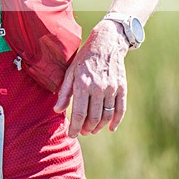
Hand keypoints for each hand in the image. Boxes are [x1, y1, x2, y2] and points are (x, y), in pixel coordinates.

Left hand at [54, 19, 128, 136]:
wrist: (106, 43)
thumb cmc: (84, 59)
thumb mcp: (70, 72)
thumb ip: (64, 92)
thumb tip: (57, 110)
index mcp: (83, 84)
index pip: (79, 113)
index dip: (74, 127)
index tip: (71, 134)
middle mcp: (98, 88)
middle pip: (93, 117)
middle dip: (86, 129)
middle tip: (82, 132)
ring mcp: (111, 88)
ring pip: (106, 115)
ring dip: (99, 126)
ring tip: (92, 130)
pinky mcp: (122, 87)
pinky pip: (120, 109)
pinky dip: (116, 120)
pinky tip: (111, 127)